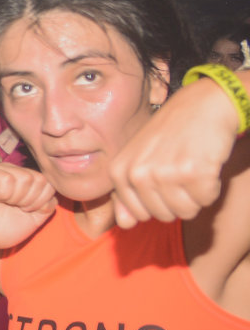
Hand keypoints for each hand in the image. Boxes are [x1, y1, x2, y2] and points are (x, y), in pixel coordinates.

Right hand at [0, 162, 55, 255]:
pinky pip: (7, 179)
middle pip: (38, 179)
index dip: (40, 202)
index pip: (47, 182)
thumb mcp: (35, 217)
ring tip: (3, 203)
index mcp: (21, 178)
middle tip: (14, 208)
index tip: (24, 210)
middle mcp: (9, 170)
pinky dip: (4, 194)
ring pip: (25, 178)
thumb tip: (51, 189)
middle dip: (30, 201)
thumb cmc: (3, 228)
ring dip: (17, 198)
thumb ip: (48, 203)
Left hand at [109, 72, 242, 227]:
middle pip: (163, 216)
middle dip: (178, 198)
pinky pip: (206, 200)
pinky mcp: (192, 173)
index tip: (162, 175)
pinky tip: (205, 163)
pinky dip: (212, 186)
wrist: (203, 104)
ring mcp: (163, 173)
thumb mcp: (139, 159)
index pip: (138, 215)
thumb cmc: (170, 134)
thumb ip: (127, 193)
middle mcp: (137, 174)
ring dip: (195, 193)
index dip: (157, 200)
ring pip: (186, 212)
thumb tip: (125, 225)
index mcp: (118, 172)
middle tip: (180, 168)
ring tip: (191, 166)